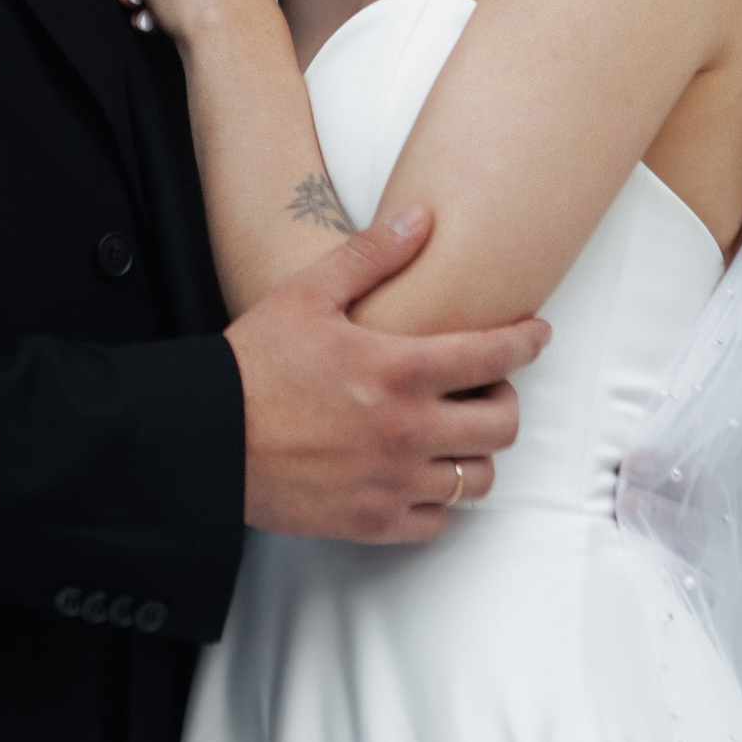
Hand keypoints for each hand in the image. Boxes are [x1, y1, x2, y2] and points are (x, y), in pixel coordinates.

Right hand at [227, 206, 546, 543]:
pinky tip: (420, 476)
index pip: (494, 356)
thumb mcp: (308, 294)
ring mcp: (393, 482)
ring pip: (477, 480)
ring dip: (476, 454)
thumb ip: (372, 255)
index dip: (527, 342)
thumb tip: (423, 218)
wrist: (204, 438)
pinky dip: (440, 502)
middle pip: (502, 426)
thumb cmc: (253, 364)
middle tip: (487, 389)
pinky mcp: (372, 522)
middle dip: (505, 402)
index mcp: (399, 369)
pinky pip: (438, 523)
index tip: (536, 336)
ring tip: (455, 434)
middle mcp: (407, 430)